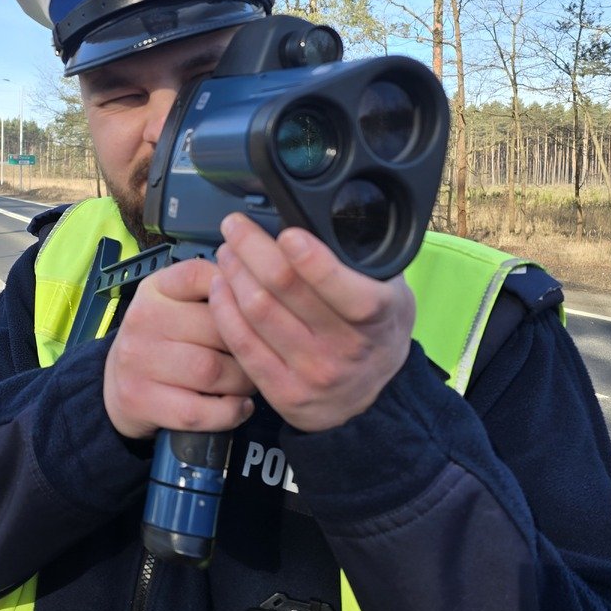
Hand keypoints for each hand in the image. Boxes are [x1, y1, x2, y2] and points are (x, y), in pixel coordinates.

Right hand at [103, 258, 256, 440]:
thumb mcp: (175, 304)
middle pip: (217, 329)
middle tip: (260, 356)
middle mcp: (142, 319)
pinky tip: (239, 407)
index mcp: (155, 289)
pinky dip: (228, 413)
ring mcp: (138, 361)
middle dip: (249, 347)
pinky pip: (198, 410)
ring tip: (248, 382)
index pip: (200, 276)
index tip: (251, 309)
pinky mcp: (140, 400)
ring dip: (242, 382)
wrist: (116, 383)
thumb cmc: (162, 341)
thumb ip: (213, 292)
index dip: (235, 291)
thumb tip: (261, 289)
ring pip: (211, 371)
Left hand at [209, 213, 414, 432]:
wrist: (368, 395)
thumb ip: (360, 259)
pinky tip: (220, 287)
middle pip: (284, 287)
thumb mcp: (391, 289)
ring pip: (257, 310)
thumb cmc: (374, 329)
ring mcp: (314, 373)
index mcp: (378, 316)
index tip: (286, 233)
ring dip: (234, 272)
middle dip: (251, 247)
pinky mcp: (284, 393)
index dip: (310, 258)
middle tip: (235, 227)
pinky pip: (242, 343)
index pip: (343, 287)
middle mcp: (346, 348)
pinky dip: (224, 308)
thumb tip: (317, 214)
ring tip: (228, 252)